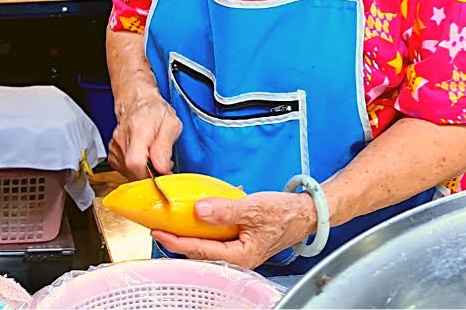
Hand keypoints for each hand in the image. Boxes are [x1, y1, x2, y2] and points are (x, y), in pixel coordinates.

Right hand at [108, 87, 181, 179]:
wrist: (138, 101)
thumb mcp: (171, 124)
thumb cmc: (154, 111)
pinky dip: (135, 169)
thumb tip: (163, 168)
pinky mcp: (112, 152)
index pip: (136, 163)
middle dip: (150, 174)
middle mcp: (122, 139)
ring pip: (128, 172)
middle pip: (132, 171)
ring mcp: (115, 146)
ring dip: (143, 172)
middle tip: (162, 165)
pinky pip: (123, 169)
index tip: (162, 174)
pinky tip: (143, 159)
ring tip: (153, 158)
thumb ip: (166, 147)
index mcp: (138, 130)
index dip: (150, 174)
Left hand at [151, 191, 317, 269]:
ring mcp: (239, 250)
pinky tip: (197, 217)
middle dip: (178, 241)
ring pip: (207, 245)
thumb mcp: (253, 208)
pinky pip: (216, 237)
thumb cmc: (286, 213)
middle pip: (200, 251)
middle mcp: (238, 258)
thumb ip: (224, 210)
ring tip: (171, 224)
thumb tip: (198, 210)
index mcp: (241, 255)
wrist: (307, 212)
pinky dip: (204, 228)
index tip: (158, 232)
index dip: (176, 241)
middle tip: (158, 228)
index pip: (200, 250)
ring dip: (189, 234)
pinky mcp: (241, 241)